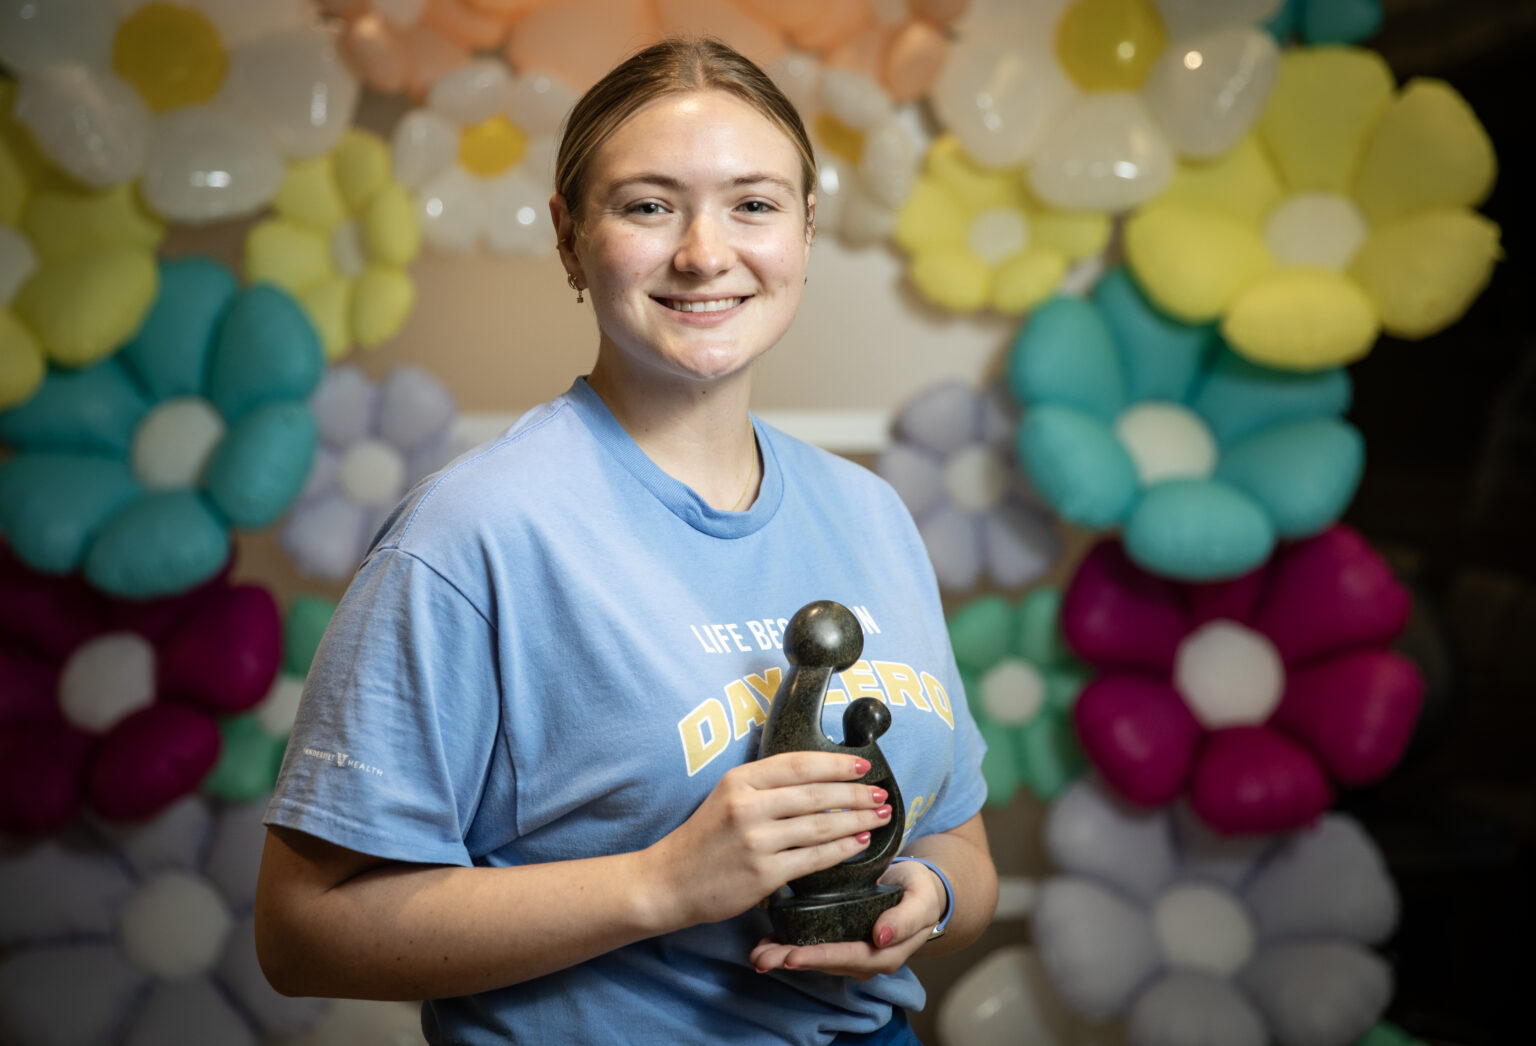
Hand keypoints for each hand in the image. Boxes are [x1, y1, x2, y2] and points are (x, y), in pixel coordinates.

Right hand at [644, 752, 893, 928]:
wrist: (669, 881)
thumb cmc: (703, 838)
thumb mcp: (726, 796)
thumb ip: (765, 786)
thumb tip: (818, 780)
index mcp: (739, 780)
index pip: (798, 764)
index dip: (835, 764)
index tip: (862, 766)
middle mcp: (747, 807)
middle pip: (815, 794)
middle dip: (855, 793)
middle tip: (881, 794)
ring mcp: (756, 841)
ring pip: (820, 826)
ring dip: (856, 820)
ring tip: (879, 817)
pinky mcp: (763, 874)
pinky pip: (813, 858)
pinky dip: (841, 849)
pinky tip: (858, 843)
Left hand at [746, 858, 947, 979]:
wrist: (918, 886)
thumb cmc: (919, 891)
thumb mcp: (921, 900)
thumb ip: (905, 919)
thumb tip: (880, 937)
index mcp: (885, 953)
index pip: (848, 957)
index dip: (820, 957)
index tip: (793, 957)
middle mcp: (863, 957)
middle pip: (824, 961)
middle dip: (791, 961)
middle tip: (762, 958)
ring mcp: (849, 949)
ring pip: (813, 955)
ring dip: (783, 955)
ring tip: (757, 953)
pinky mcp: (837, 936)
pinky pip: (811, 942)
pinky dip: (787, 942)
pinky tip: (766, 940)